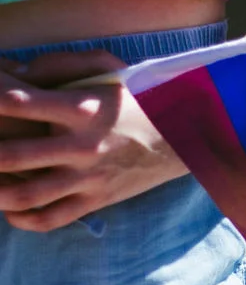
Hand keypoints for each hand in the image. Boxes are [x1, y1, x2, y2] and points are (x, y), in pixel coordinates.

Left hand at [0, 51, 187, 231]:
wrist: (189, 135)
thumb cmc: (141, 97)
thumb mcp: (108, 68)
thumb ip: (58, 66)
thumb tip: (12, 73)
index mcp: (81, 108)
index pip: (15, 102)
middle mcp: (82, 146)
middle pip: (10, 156)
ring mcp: (89, 178)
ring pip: (25, 195)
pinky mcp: (97, 200)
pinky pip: (51, 219)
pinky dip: (21, 219)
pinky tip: (9, 208)